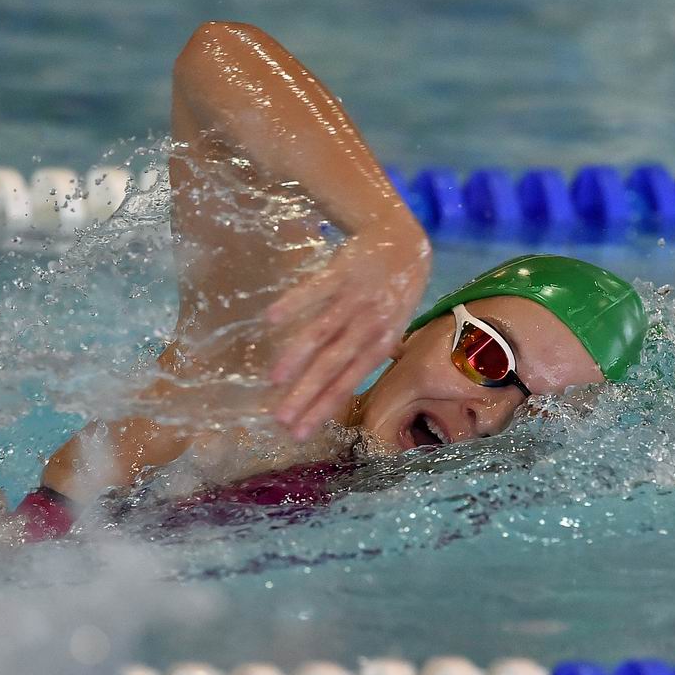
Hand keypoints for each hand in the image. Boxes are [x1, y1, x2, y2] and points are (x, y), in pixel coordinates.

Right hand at [266, 219, 431, 439]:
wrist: (402, 242)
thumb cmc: (393, 292)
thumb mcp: (390, 328)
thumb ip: (365, 355)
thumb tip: (339, 388)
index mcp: (379, 344)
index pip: (348, 383)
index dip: (323, 407)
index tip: (298, 432)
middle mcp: (368, 326)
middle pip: (333, 365)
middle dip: (306, 394)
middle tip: (280, 419)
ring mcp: (355, 299)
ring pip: (322, 332)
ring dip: (297, 356)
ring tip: (273, 380)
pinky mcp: (342, 272)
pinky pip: (316, 289)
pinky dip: (294, 303)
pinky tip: (271, 318)